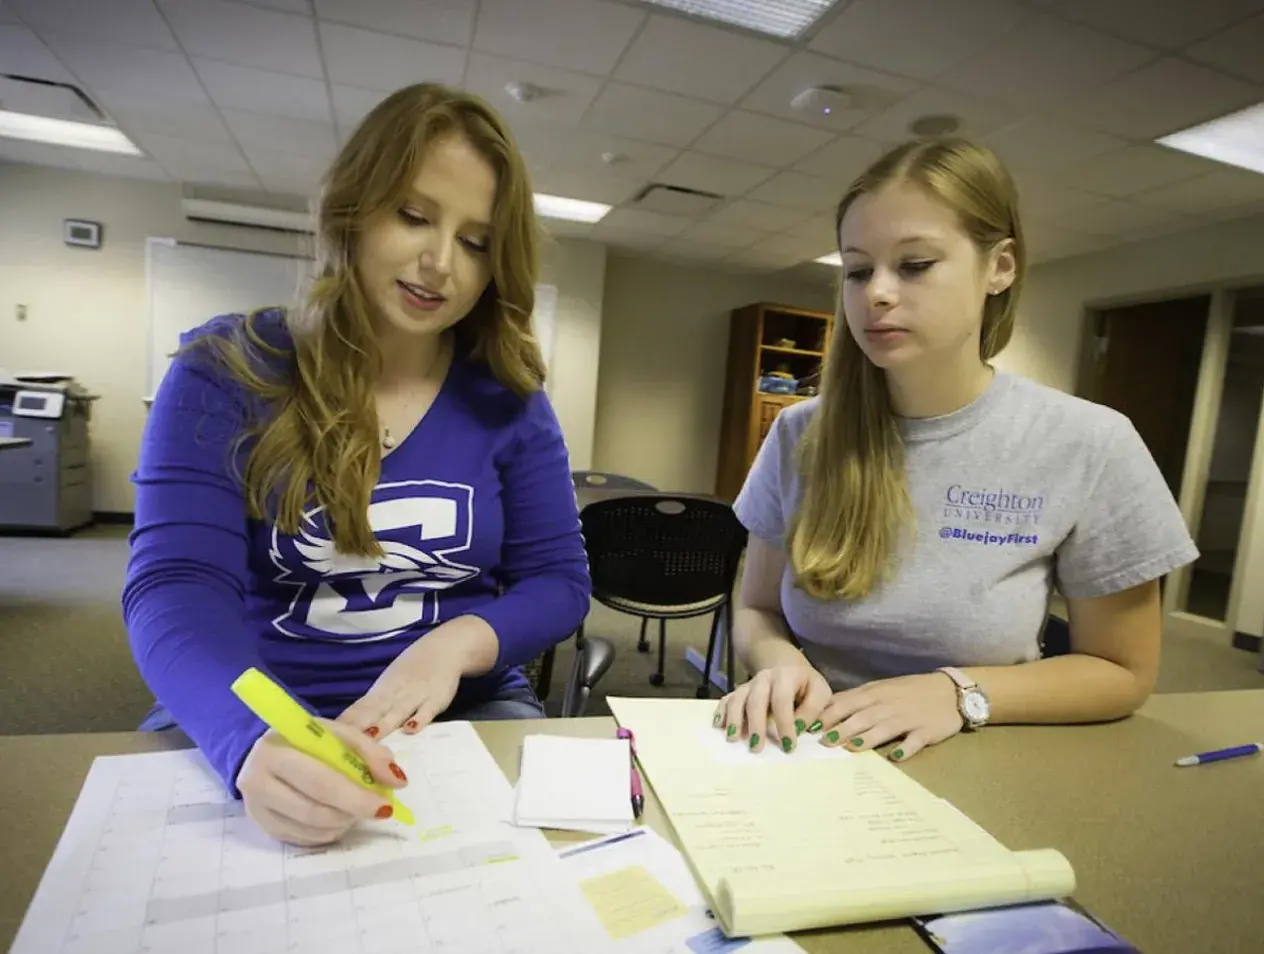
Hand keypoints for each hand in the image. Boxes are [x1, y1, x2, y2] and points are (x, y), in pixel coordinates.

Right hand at [237, 718, 406, 846]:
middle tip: (378, 811)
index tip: (385, 805)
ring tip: (354, 808)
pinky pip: (304, 840)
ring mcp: (256, 809)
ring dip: (343, 823)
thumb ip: (369, 752)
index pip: (320, 780)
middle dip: (353, 812)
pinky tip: (336, 816)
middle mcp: (257, 782)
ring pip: (311, 829)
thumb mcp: (337, 734)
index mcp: (275, 751)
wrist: (263, 751)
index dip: (355, 796)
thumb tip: (397, 781)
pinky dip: (328, 832)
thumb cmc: (305, 740)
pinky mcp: (262, 827)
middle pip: (314, 810)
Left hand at [337, 630, 466, 739]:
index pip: (360, 707)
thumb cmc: (413, 669)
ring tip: (371, 738)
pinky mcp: (436, 700)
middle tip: (346, 743)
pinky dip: (419, 719)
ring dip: (384, 725)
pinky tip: (411, 729)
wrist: (445, 649)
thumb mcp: (390, 683)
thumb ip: (373, 705)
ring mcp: (416, 696)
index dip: (346, 721)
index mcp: (381, 690)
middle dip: (360, 727)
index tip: (331, 736)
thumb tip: (347, 726)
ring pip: (398, 712)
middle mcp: (395, 693)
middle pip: (375, 711)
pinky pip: (427, 710)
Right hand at [713, 662, 832, 753]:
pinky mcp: (740, 692)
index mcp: (786, 676)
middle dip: (756, 724)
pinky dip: (721, 712)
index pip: (782, 700)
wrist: (789, 669)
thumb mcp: (820, 693)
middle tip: (757, 748)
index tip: (788, 746)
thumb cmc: (807, 687)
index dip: (784, 723)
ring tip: (734, 739)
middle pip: (756, 700)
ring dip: (735, 720)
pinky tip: (719, 726)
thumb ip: (812, 710)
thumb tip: (798, 729)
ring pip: (737, 699)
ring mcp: (749, 684)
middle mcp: (765, 678)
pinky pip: (726, 700)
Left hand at [815, 672, 962, 760]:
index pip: (846, 702)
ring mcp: (907, 718)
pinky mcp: (925, 731)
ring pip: (883, 728)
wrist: (950, 690)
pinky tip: (894, 757)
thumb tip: (828, 709)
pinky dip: (904, 749)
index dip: (828, 714)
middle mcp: (888, 705)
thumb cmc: (910, 691)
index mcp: (875, 694)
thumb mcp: (881, 689)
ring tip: (850, 748)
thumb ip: (857, 699)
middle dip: (842, 728)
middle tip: (824, 742)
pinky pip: (914, 741)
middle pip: (861, 716)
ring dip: (866, 738)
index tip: (810, 726)